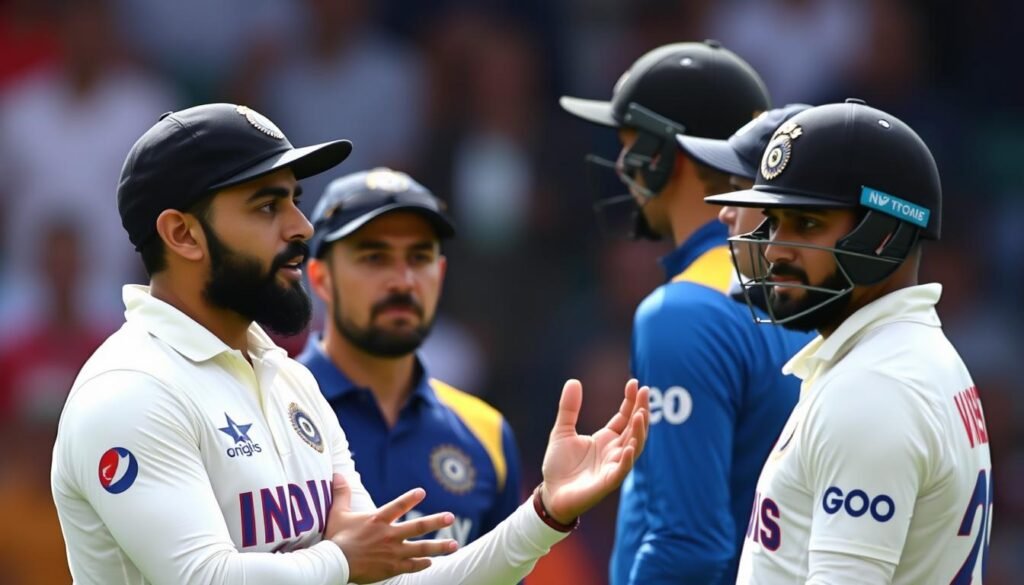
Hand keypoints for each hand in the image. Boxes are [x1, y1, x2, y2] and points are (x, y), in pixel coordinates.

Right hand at [325, 473, 458, 583]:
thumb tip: (337, 473)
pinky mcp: (392, 567)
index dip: (411, 498)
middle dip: (437, 521)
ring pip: (421, 548)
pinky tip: (431, 562)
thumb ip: (341, 493)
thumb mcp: (338, 513)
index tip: (422, 492)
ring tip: (454, 544)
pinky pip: (412, 565)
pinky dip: (422, 563)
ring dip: (439, 546)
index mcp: (378, 519)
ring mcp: (393, 552)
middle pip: (418, 527)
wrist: (334, 564)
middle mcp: (389, 534)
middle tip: (451, 517)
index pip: (398, 505)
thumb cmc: (336, 538)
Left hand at [540, 379, 648, 524]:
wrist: (550, 494)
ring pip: (634, 447)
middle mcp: (614, 451)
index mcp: (606, 439)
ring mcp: (613, 466)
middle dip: (641, 410)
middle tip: (644, 392)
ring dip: (639, 432)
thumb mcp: (562, 431)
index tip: (634, 383)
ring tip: (641, 414)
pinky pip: (622, 470)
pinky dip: (627, 459)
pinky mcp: (607, 482)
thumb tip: (574, 381)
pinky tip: (629, 446)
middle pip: (634, 429)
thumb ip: (569, 408)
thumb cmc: (559, 466)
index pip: (624, 417)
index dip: (630, 401)